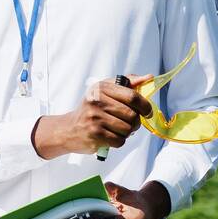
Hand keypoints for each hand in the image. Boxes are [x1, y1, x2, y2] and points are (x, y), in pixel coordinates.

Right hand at [32, 74, 153, 157]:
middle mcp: (96, 101)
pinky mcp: (95, 134)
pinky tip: (109, 136)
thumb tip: (148, 77)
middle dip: (135, 122)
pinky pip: (120, 141)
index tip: (147, 112)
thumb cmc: (91, 109)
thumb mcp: (104, 91)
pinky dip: (118, 141)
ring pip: (128, 129)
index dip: (145, 106)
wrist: (69, 129)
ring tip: (116, 129)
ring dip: (126, 132)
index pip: (132, 96)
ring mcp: (95, 118)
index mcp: (101, 88)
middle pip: (132, 115)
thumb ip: (128, 84)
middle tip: (128, 122)